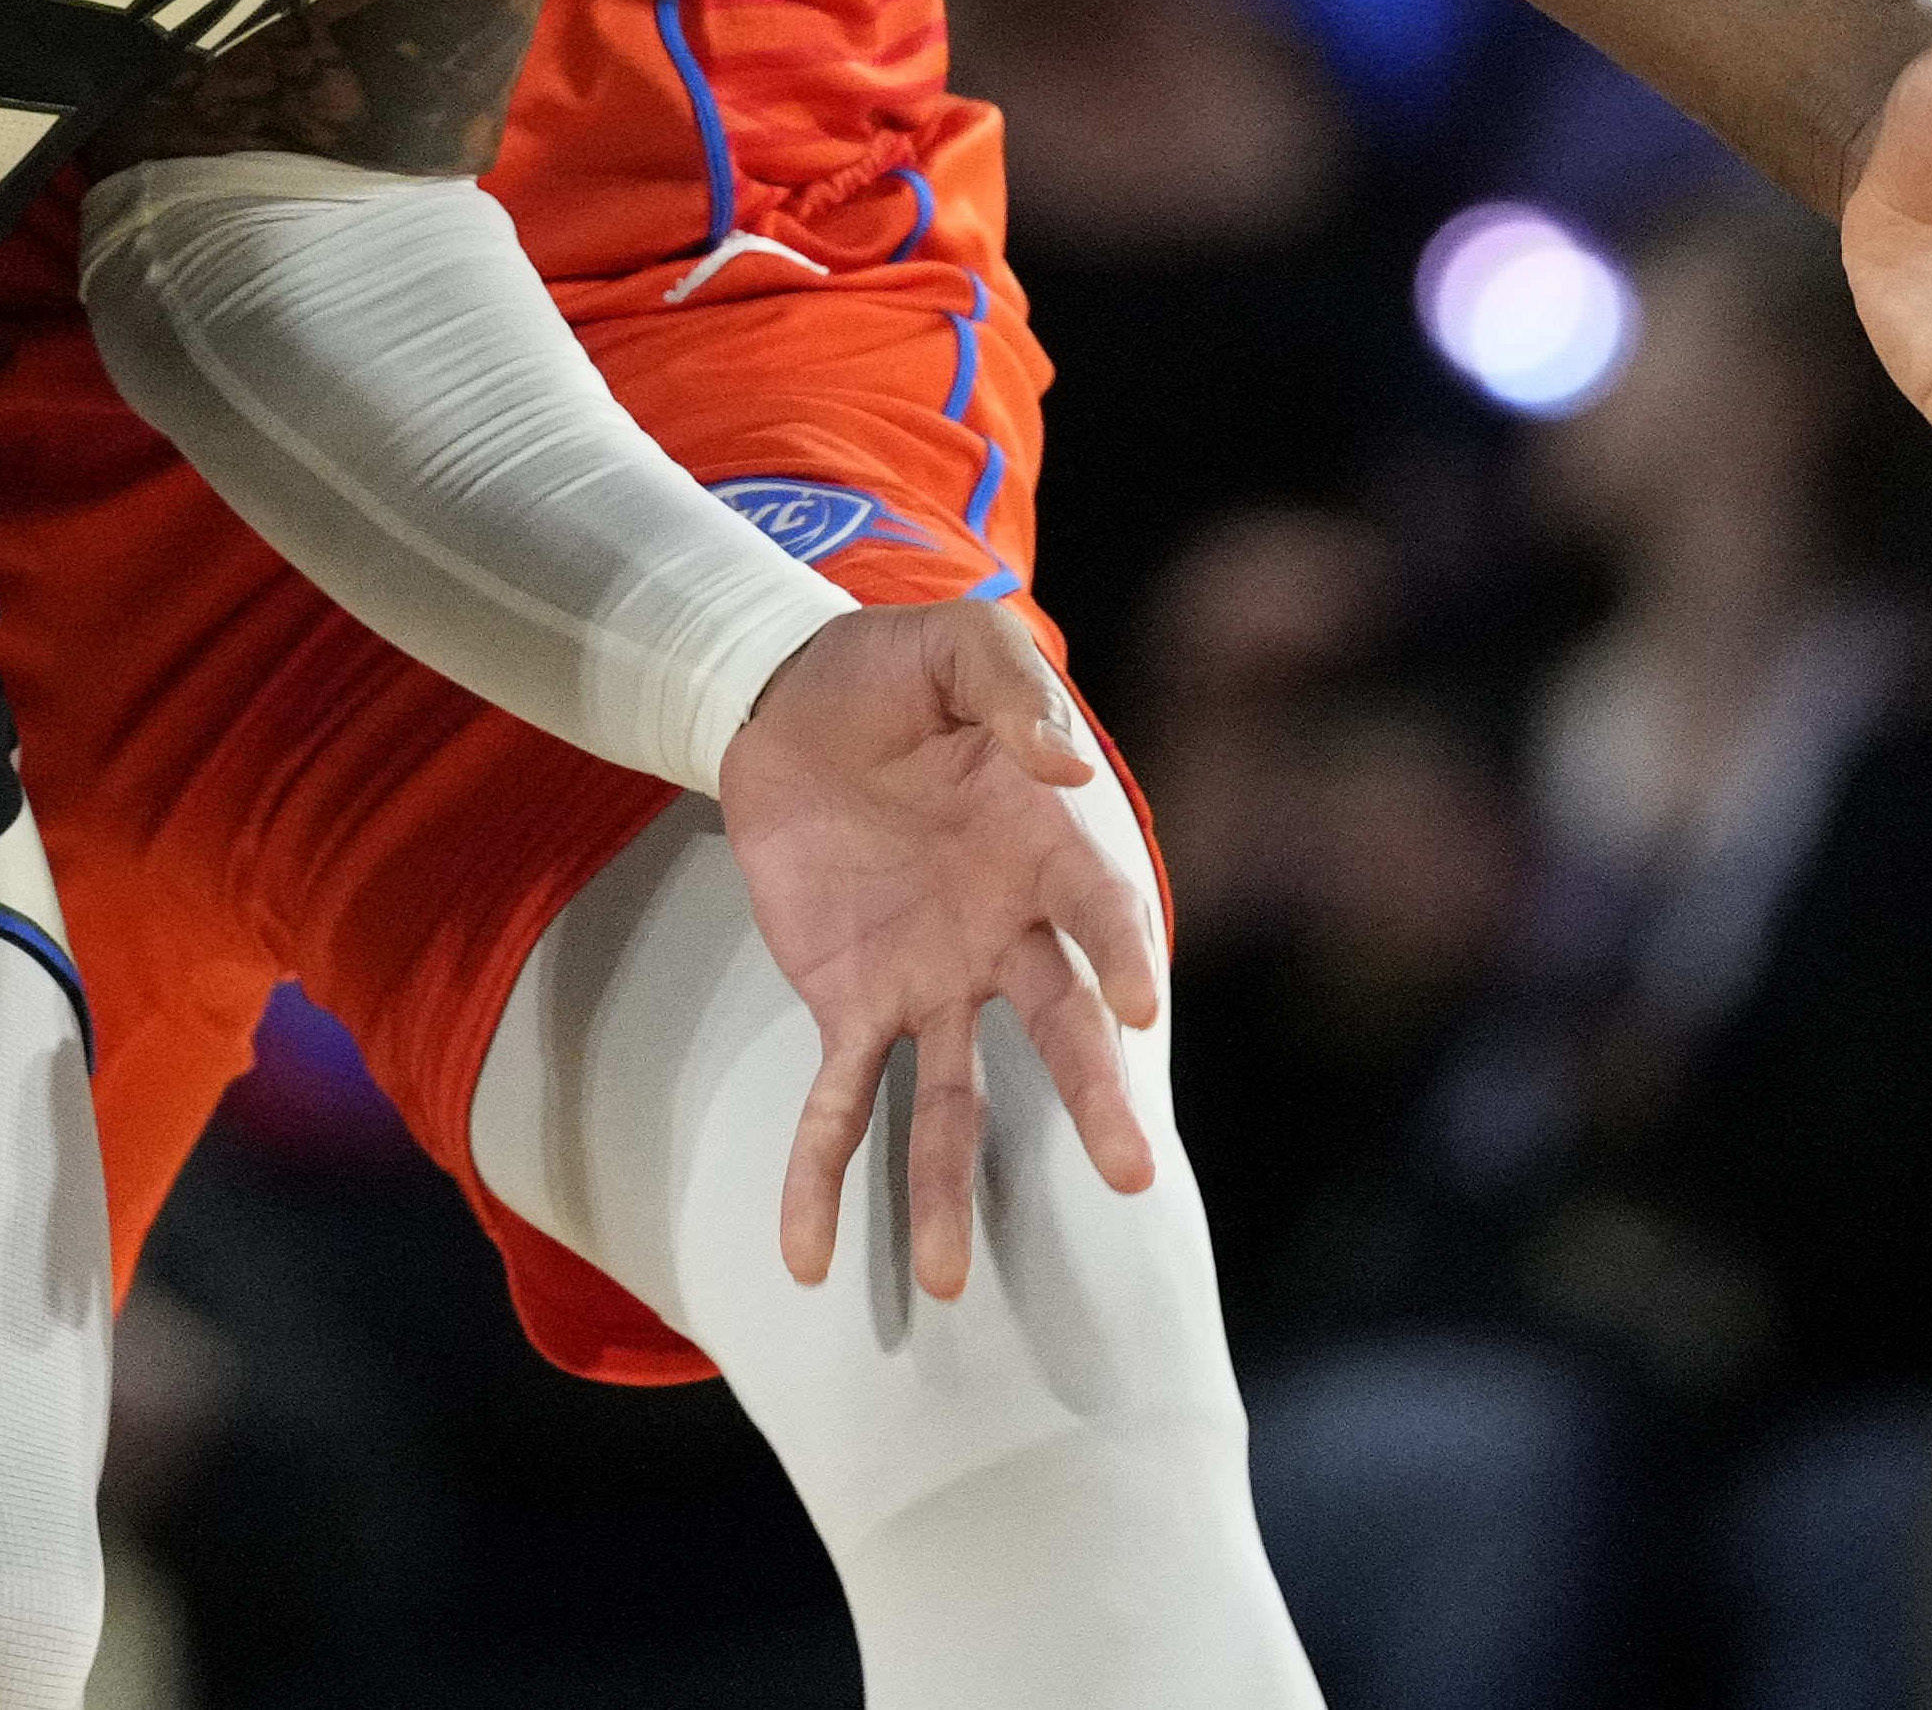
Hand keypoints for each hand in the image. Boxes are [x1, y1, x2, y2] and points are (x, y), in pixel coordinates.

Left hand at [715, 598, 1164, 1300]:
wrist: (790, 695)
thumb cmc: (895, 668)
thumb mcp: (956, 646)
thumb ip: (1012, 692)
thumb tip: (1064, 764)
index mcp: (1046, 847)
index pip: (1100, 911)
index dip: (1123, 953)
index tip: (1140, 1004)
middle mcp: (1004, 933)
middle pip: (1058, 1030)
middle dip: (1095, 1101)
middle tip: (1134, 1178)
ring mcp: (930, 979)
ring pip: (952, 1099)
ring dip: (946, 1187)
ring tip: (948, 1284)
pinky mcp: (849, 1001)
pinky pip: (840, 1101)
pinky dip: (821, 1175)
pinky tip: (805, 1259)